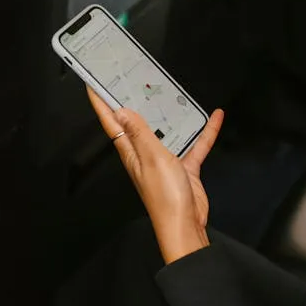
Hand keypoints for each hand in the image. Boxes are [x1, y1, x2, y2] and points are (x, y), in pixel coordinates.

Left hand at [87, 87, 224, 263]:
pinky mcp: (183, 167)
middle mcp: (144, 155)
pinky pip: (193, 144)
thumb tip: (123, 112)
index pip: (112, 122)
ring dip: (170, 114)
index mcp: (131, 152)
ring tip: (172, 93)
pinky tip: (213, 119)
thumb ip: (140, 133)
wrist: (185, 224)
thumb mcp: (151, 158)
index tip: (93, 85)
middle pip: (136, 123)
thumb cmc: (165, 198)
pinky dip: (203, 132)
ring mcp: (164, 161)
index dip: (101, 103)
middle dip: (131, 103)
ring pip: (166, 130)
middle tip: (129, 81)